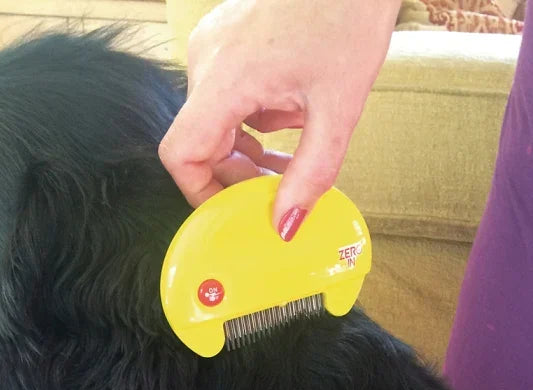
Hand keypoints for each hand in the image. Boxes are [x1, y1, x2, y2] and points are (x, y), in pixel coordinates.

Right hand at [159, 0, 398, 239]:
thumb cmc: (350, 14)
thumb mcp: (339, 107)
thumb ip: (311, 174)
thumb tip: (285, 225)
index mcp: (225, 78)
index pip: (181, 154)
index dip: (201, 192)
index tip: (233, 210)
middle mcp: (207, 61)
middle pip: (202, 143)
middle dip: (240, 173)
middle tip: (281, 187)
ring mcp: (213, 48)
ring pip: (218, 123)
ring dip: (253, 147)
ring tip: (298, 145)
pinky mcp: (226, 42)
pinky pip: (228, 98)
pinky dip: (256, 118)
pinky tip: (293, 112)